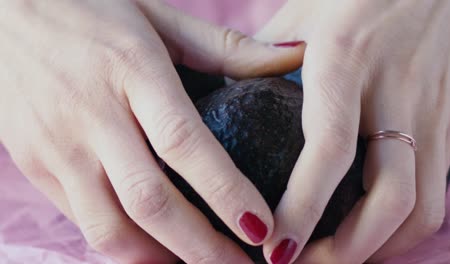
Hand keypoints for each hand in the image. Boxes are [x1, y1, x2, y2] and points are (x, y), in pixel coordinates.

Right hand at [0, 1, 304, 262]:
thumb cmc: (88, 8)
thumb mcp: (157, 15)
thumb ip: (227, 47)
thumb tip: (294, 57)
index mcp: (132, 70)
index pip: (184, 144)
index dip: (225, 193)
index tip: (261, 228)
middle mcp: (92, 113)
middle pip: (151, 201)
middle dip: (201, 247)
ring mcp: (57, 145)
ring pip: (110, 227)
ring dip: (160, 258)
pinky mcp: (35, 164)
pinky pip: (83, 220)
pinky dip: (123, 244)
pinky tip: (154, 247)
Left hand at [255, 1, 449, 262]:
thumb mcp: (301, 12)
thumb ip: (264, 56)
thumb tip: (230, 97)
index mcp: (347, 59)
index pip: (329, 150)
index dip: (303, 209)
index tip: (273, 250)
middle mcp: (396, 90)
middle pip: (389, 198)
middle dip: (346, 250)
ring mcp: (433, 108)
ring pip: (422, 207)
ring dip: (378, 248)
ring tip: (334, 259)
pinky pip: (435, 190)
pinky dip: (403, 227)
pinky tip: (371, 232)